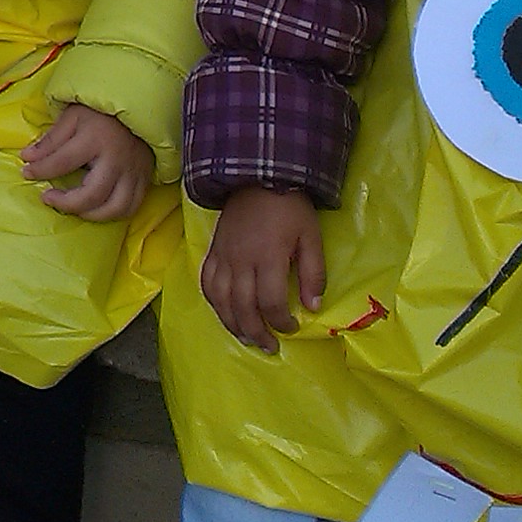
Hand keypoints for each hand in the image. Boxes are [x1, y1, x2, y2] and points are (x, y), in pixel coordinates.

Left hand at [22, 102, 153, 220]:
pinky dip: (112, 214)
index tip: (26, 172)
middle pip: (91, 195)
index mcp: (96, 139)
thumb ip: (51, 139)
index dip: (40, 170)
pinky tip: (95, 208)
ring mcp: (133, 172)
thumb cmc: (101, 112)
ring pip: (114, 208)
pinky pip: (131, 208)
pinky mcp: (144, 179)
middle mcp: (116, 160)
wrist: (139, 106)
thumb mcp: (72, 116)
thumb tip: (28, 157)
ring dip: (89, 214)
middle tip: (48, 197)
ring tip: (72, 206)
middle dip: (65, 203)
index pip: (62, 162)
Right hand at [200, 184, 325, 351]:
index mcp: (268, 258)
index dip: (281, 322)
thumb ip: (313, 273)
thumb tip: (312, 307)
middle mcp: (241, 262)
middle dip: (256, 332)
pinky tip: (223, 313)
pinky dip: (213, 302)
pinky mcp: (214, 251)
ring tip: (245, 338)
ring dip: (232, 324)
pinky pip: (207, 283)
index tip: (291, 327)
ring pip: (221, 300)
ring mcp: (224, 257)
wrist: (259, 174)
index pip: (270, 302)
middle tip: (269, 347)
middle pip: (243, 308)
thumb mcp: (311, 236)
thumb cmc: (290, 207)